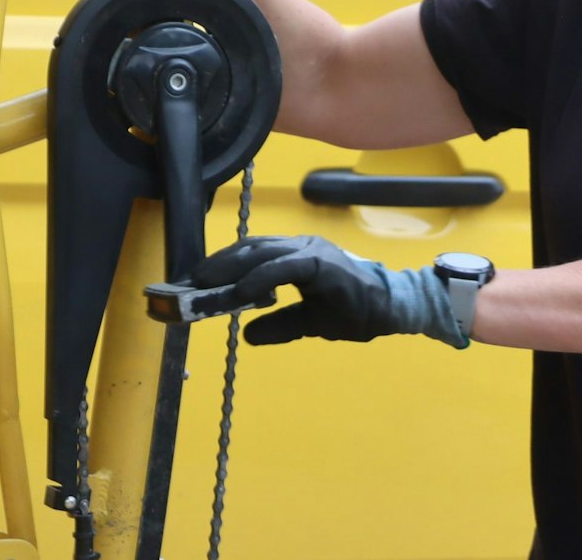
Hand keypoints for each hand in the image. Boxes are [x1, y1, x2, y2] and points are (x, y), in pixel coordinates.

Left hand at [190, 235, 464, 346]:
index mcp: (297, 255)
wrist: (392, 310)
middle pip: (250, 248)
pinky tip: (241, 292)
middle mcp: (301, 246)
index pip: (252, 252)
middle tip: (190, 281)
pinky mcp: (321, 263)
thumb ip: (278, 324)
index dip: (223, 263)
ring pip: (261, 253)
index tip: (197, 280)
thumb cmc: (353, 311)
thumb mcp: (307, 322)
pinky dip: (259, 279)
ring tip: (205, 284)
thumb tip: (247, 335)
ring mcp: (311, 251)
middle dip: (218, 264)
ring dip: (230, 268)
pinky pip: (283, 268)